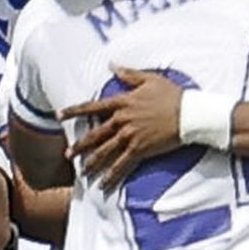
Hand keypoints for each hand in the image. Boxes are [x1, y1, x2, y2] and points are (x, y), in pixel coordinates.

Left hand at [60, 68, 183, 189]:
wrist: (190, 114)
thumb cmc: (172, 95)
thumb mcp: (150, 79)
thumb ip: (129, 74)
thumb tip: (112, 65)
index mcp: (123, 101)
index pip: (93, 107)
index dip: (74, 111)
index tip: (59, 116)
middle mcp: (123, 119)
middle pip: (96, 134)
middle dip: (80, 146)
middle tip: (68, 154)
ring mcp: (131, 135)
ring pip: (106, 151)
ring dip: (92, 162)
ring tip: (82, 172)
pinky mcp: (141, 149)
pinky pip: (122, 165)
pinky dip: (112, 175)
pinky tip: (104, 184)